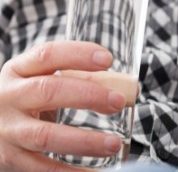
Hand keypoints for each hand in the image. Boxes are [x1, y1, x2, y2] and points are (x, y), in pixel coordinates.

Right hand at [0, 41, 126, 171]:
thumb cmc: (28, 96)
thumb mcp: (42, 78)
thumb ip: (77, 77)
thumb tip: (127, 88)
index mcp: (19, 69)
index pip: (48, 54)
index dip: (78, 54)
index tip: (108, 59)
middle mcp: (8, 97)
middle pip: (48, 91)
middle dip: (88, 95)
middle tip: (118, 101)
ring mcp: (7, 130)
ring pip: (45, 136)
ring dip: (84, 141)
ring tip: (113, 144)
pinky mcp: (8, 159)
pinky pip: (41, 169)